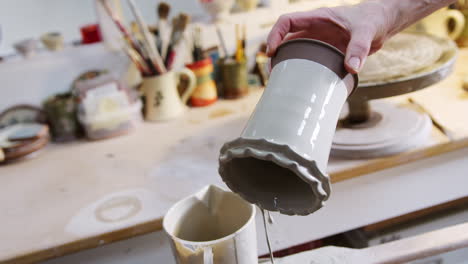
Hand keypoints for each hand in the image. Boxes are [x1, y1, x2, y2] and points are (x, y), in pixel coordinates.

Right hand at [266, 2, 393, 73]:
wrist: (383, 22)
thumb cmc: (373, 19)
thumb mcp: (367, 31)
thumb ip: (359, 48)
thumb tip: (352, 68)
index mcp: (317, 18)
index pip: (287, 22)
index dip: (275, 35)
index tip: (271, 52)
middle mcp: (314, 29)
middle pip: (285, 40)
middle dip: (275, 55)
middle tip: (273, 73)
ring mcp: (319, 41)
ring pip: (294, 51)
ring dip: (286, 64)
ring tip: (281, 81)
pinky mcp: (326, 52)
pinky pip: (308, 61)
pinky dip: (302, 71)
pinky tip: (301, 84)